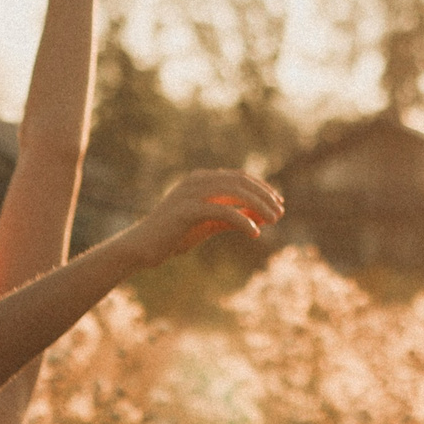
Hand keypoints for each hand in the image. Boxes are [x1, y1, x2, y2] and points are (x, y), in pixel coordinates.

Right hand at [129, 170, 284, 262]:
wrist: (143, 247)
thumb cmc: (176, 235)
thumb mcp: (210, 224)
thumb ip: (234, 218)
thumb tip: (263, 218)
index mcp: (201, 179)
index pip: (239, 177)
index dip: (262, 188)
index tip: (279, 202)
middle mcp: (196, 181)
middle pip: (240, 182)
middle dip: (264, 196)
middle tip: (281, 213)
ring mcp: (190, 193)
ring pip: (234, 192)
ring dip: (258, 206)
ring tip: (274, 221)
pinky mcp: (186, 210)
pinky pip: (221, 211)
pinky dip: (241, 220)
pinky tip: (254, 233)